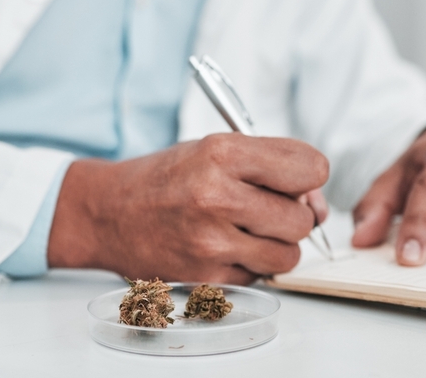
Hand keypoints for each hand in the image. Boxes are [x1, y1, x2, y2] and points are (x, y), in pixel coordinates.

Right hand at [47, 133, 329, 284]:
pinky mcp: (205, 276)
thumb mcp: (214, 149)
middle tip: (266, 210)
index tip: (295, 181)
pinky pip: (259, 277)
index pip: (310, 168)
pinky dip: (250, 265)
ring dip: (276, 246)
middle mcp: (216, 196)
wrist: (108, 213)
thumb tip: (318, 207)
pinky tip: (224, 248)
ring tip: (247, 231)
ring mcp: (211, 241)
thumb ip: (272, 167)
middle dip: (293, 216)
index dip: (308, 176)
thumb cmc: (166, 179)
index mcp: (223, 153)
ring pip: (288, 255)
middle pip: (303, 219)